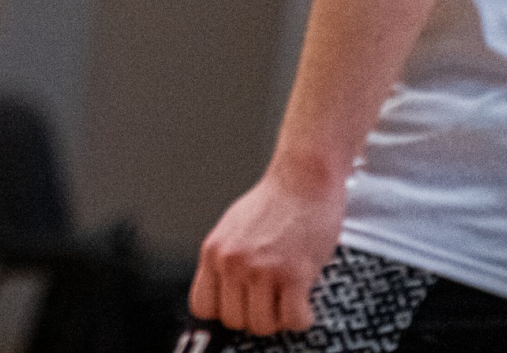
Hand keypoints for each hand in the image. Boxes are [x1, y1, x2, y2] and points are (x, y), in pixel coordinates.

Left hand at [190, 165, 346, 335]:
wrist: (302, 180)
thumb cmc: (274, 203)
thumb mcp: (232, 230)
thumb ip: (225, 260)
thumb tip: (225, 294)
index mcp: (213, 251)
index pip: (202, 307)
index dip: (224, 313)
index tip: (241, 308)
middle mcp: (232, 262)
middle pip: (234, 321)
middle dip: (256, 317)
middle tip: (272, 301)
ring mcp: (261, 270)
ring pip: (263, 325)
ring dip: (279, 319)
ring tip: (289, 298)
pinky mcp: (294, 275)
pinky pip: (293, 320)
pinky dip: (301, 318)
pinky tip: (304, 301)